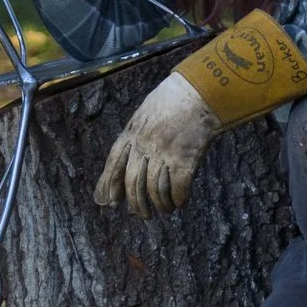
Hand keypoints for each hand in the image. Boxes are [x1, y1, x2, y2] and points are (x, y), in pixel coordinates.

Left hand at [94, 73, 221, 217]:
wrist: (199, 91)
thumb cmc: (173, 102)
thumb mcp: (144, 114)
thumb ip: (134, 136)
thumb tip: (128, 160)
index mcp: (132, 132)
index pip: (113, 163)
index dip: (108, 185)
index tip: (107, 203)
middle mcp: (144, 144)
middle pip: (132, 182)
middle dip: (136, 204)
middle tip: (143, 215)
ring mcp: (163, 152)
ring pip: (154, 189)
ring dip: (160, 205)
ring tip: (165, 209)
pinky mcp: (184, 158)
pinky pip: (177, 188)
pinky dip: (178, 199)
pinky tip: (180, 202)